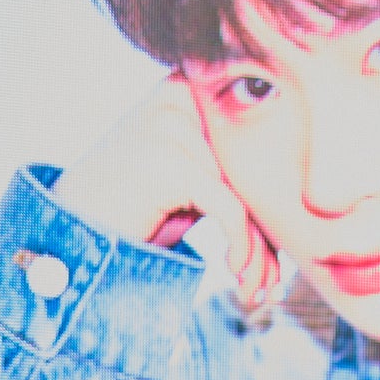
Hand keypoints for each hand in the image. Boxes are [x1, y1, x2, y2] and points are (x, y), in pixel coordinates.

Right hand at [50, 75, 278, 311]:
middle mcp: (180, 96)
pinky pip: (230, 208)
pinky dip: (242, 246)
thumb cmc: (138, 209)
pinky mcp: (168, 158)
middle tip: (268, 285)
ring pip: (247, 196)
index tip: (274, 261)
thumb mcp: (197, 186)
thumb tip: (308, 214)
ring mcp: (171, 124)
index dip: (272, 207)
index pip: (254, 147)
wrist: (71, 229)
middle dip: (267, 237)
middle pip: (253, 172)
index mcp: (189, 89)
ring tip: (254, 290)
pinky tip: (235, 273)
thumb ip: (241, 178)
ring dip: (257, 253)